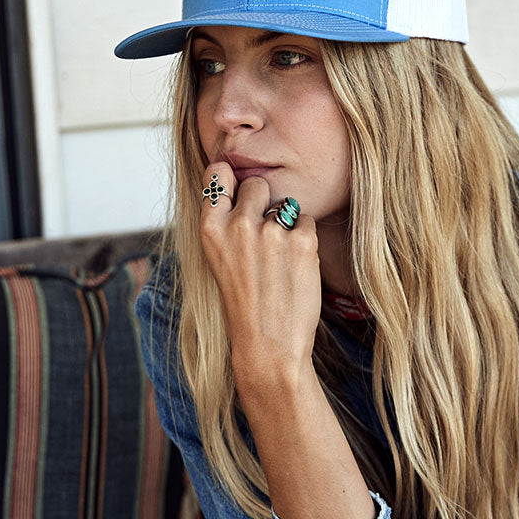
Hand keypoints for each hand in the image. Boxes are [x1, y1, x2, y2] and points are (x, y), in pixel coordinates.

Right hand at [198, 161, 321, 399]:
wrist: (268, 344)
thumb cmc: (245, 303)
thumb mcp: (220, 259)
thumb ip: (226, 223)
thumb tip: (244, 187)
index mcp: (210, 229)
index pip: (217, 174)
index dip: (231, 178)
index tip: (238, 191)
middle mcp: (238, 225)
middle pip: (257, 184)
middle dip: (265, 203)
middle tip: (267, 238)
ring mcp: (271, 232)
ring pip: (286, 204)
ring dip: (288, 225)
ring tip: (281, 260)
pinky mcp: (303, 241)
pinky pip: (308, 221)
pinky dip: (306, 240)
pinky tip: (296, 267)